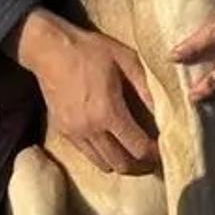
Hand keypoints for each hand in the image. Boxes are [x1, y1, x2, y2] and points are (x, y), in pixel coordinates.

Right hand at [5, 9, 158, 174]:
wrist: (49, 49)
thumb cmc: (89, 50)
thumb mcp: (125, 60)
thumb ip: (146, 87)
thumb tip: (165, 110)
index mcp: (108, 112)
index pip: (138, 147)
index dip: (154, 154)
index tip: (163, 150)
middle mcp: (91, 129)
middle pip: (122, 164)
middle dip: (141, 165)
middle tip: (152, 157)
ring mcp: (75, 133)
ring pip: (103, 164)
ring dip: (122, 163)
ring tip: (133, 153)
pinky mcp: (63, 132)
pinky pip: (87, 155)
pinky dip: (103, 156)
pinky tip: (111, 143)